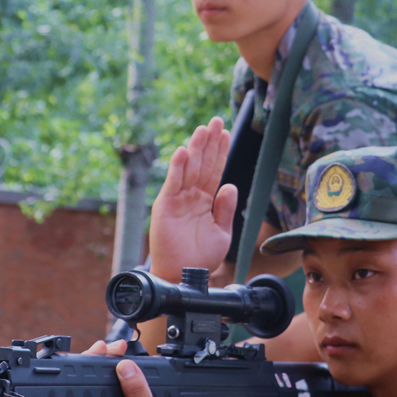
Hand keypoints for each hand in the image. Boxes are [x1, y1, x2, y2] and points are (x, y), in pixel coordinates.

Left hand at [56, 358, 185, 396]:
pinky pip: (96, 393)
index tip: (70, 372)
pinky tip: (114, 360)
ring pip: (84, 394)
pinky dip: (104, 376)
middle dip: (83, 372)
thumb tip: (124, 367)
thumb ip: (137, 393)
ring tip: (111, 351)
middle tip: (100, 350)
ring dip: (95, 371)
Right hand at [149, 117, 236, 282]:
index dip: (221, 152)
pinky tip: (183, 152)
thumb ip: (226, 209)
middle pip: (202, 164)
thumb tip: (231, 185)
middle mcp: (191, 195)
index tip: (227, 133)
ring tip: (203, 129)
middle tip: (216, 121)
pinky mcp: (165, 206)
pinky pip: (172, 183)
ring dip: (195, 149)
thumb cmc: (201, 257)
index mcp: (205, 200)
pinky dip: (177, 168)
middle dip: (209, 142)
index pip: (215, 171)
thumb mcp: (222, 232)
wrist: (184, 274)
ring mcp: (178, 199)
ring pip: (188, 169)